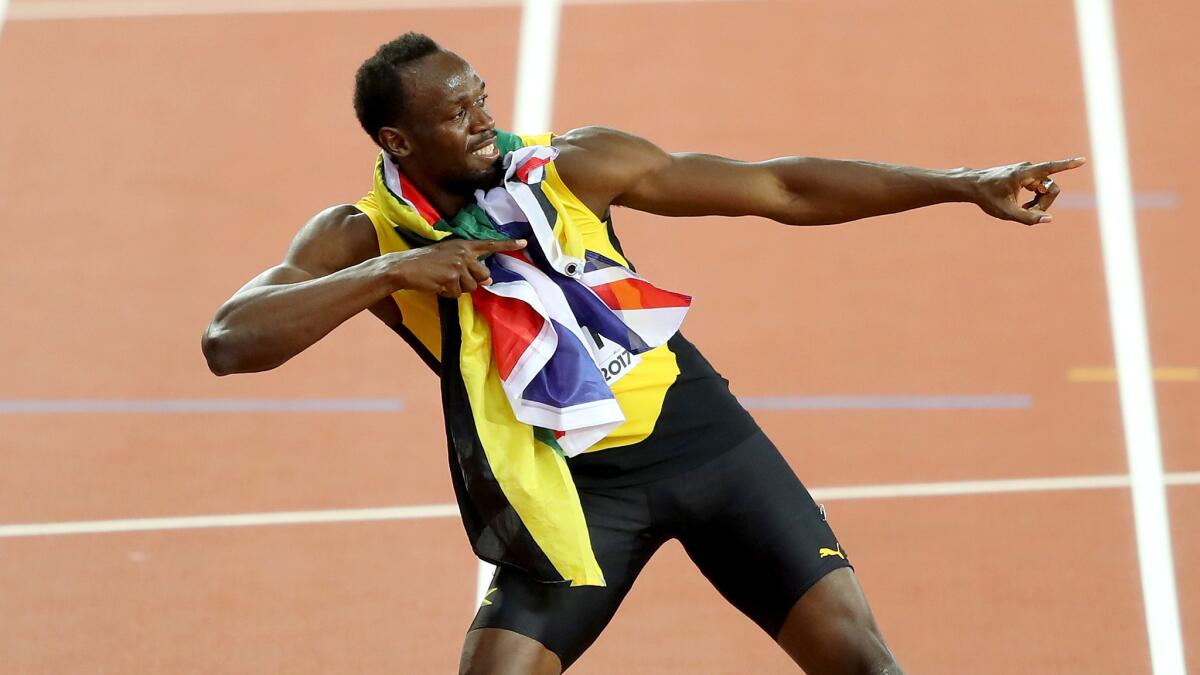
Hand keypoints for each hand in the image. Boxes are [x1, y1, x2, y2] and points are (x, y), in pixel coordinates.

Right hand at [387, 238, 525, 296]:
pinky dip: (449, 293)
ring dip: (458, 288)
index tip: (524, 242)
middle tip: (454, 277)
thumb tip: (488, 281)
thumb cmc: (425, 261)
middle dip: (473, 281)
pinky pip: (458, 293)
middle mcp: (464, 253)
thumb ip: (468, 264)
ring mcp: (458, 266)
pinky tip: (437, 285)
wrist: (404, 266)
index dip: (508, 244)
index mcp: (463, 245)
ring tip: (442, 280)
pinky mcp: (451, 278)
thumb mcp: (448, 256)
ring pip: (471, 287)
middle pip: (484, 275)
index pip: (489, 244)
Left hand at [969, 157, 1086, 224]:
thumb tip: (1049, 219)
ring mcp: (1026, 172)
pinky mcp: (1024, 176)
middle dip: (1044, 203)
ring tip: (1023, 210)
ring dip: (1038, 202)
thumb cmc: (987, 198)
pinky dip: (1034, 199)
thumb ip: (1027, 218)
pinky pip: (1038, 188)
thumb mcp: (1005, 212)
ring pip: (1044, 189)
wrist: (972, 186)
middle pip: (1050, 188)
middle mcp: (1028, 169)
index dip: (1068, 165)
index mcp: (1024, 174)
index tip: (1083, 160)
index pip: (1050, 167)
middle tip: (1029, 214)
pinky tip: (1023, 207)